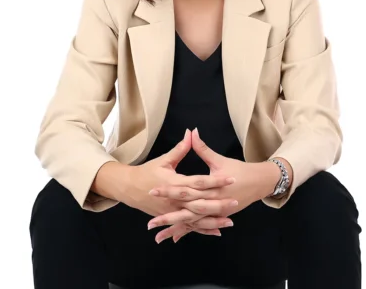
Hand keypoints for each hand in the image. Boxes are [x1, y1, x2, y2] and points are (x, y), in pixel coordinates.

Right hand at [122, 129, 237, 240]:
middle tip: (235, 202)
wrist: (129, 188)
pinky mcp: (172, 217)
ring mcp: (173, 211)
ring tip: (230, 221)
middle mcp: (175, 199)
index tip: (231, 178)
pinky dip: (203, 230)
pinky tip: (217, 231)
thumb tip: (191, 133)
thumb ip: (180, 148)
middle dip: (218, 204)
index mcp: (175, 182)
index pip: (199, 182)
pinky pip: (190, 226)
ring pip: (197, 218)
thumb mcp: (164, 159)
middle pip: (200, 202)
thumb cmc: (147, 172)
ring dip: (213, 220)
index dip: (215, 180)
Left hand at [147, 128, 275, 242]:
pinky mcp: (217, 217)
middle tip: (150, 223)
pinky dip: (187, 232)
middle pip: (186, 211)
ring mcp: (215, 212)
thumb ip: (202, 148)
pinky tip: (174, 238)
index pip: (185, 189)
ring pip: (191, 223)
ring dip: (175, 229)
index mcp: (210, 187)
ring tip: (157, 236)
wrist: (259, 182)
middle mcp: (212, 202)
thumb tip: (191, 131)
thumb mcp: (219, 159)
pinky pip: (199, 226)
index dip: (168, 190)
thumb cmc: (238, 170)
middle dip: (168, 217)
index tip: (152, 190)